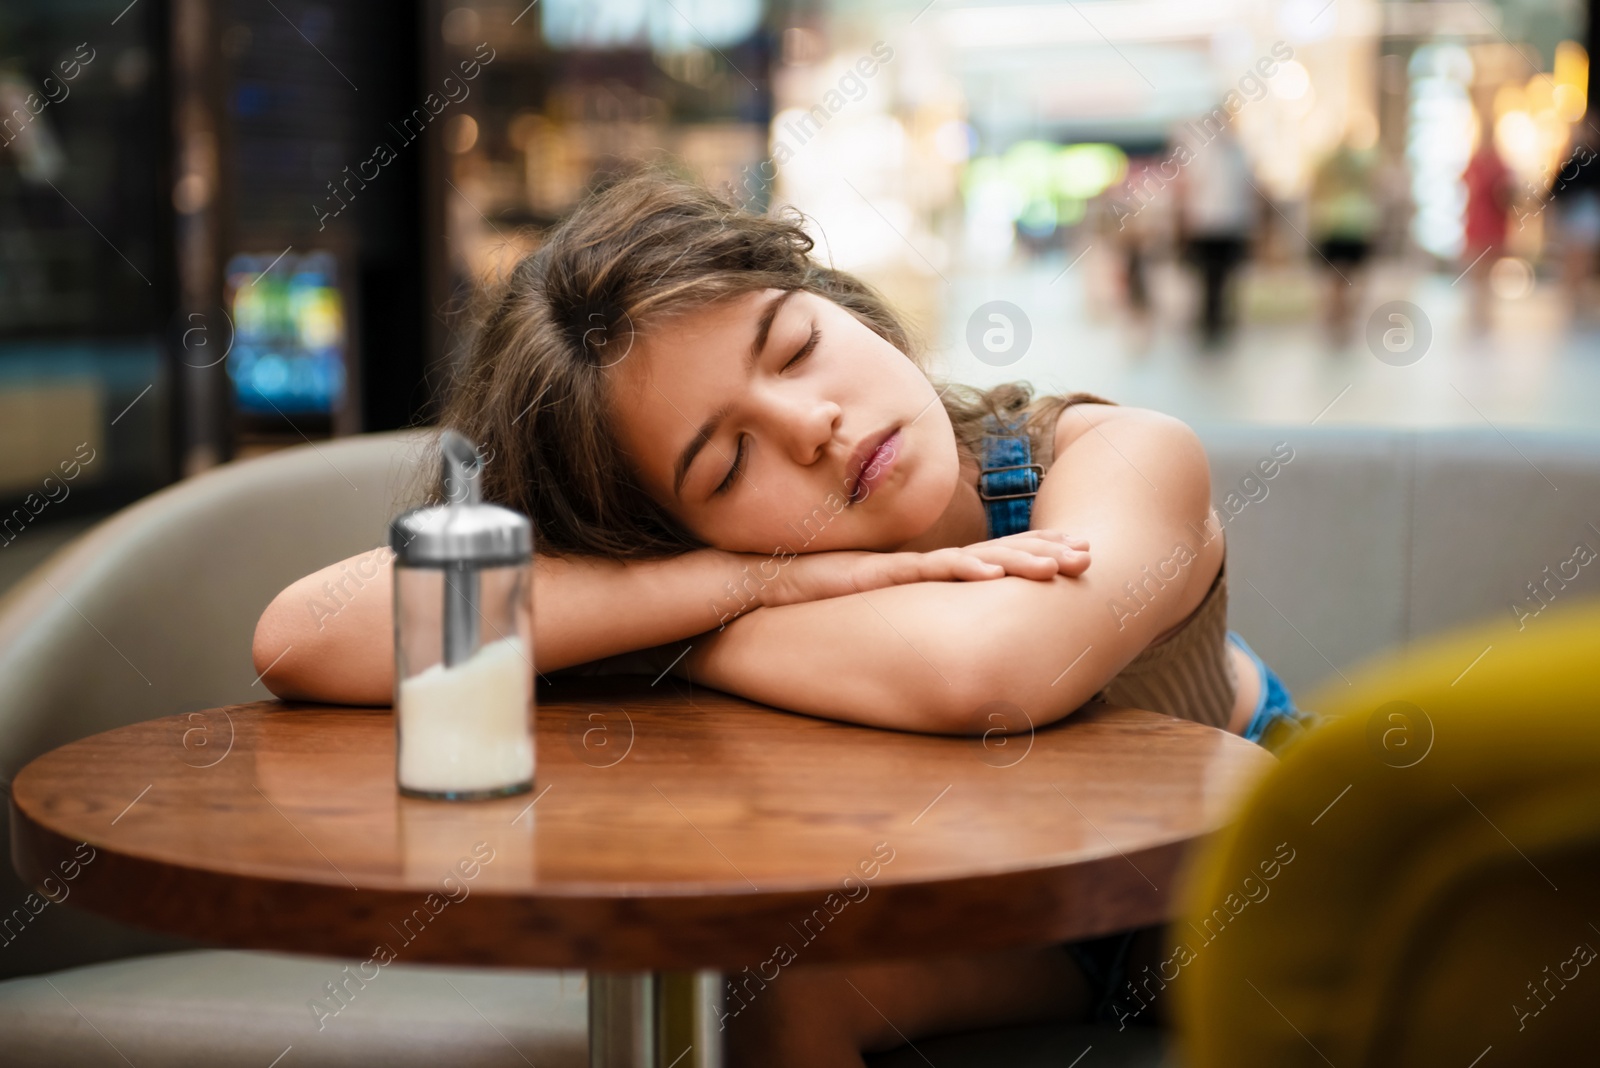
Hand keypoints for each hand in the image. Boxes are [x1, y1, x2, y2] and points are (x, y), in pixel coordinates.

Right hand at [758, 530, 1088, 609]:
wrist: (753, 581)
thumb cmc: (807, 596)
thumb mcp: (868, 608)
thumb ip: (899, 613)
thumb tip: (928, 634)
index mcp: (920, 569)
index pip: (988, 560)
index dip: (1030, 555)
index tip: (1070, 555)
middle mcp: (918, 561)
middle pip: (994, 554)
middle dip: (1043, 551)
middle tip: (1089, 553)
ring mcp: (901, 563)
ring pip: (974, 559)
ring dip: (1021, 560)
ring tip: (1062, 563)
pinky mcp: (879, 571)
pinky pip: (929, 572)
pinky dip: (965, 571)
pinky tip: (995, 573)